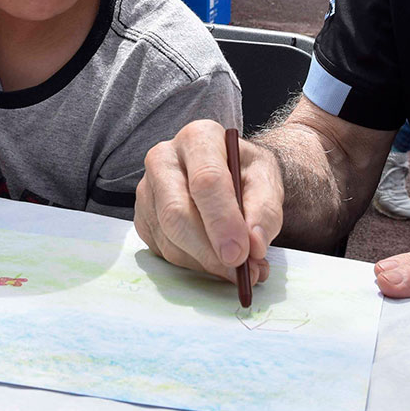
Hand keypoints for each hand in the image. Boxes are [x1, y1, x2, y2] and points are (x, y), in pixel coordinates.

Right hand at [134, 120, 279, 285]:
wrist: (229, 172)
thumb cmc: (245, 172)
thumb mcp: (267, 180)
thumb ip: (266, 210)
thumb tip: (253, 246)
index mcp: (198, 139)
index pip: (206, 181)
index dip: (223, 221)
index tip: (241, 254)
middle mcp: (164, 158)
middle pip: (176, 213)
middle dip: (209, 250)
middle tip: (240, 272)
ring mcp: (146, 189)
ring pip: (169, 238)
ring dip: (206, 262)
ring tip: (240, 268)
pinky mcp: (142, 218)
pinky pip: (164, 251)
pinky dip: (194, 264)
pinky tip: (216, 259)